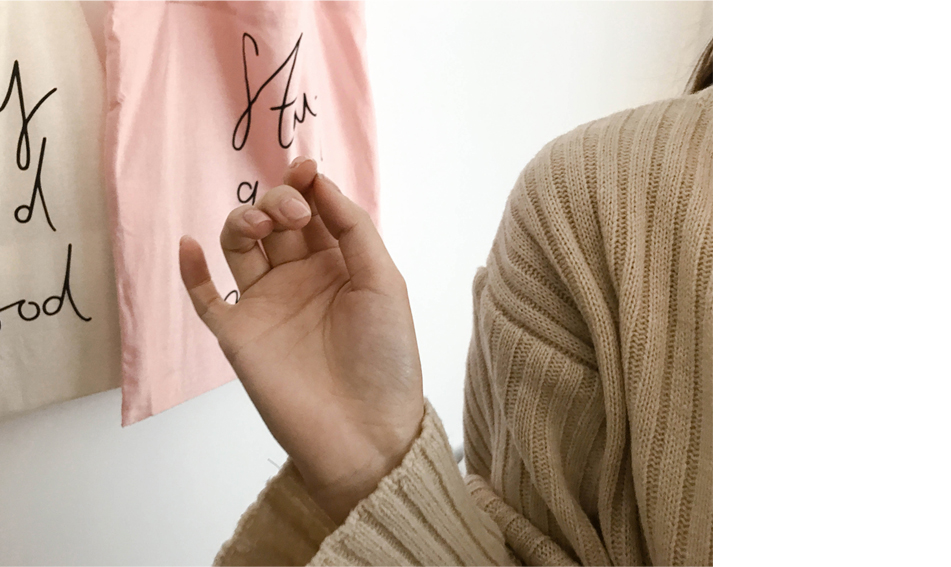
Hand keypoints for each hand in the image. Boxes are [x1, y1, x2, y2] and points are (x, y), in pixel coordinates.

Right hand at [178, 158, 423, 523]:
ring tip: (261, 224)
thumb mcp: (384, 282)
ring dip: (242, 221)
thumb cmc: (385, 357)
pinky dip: (190, 271)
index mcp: (338, 265)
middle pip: (274, 220)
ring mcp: (266, 305)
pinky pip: (205, 298)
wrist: (366, 430)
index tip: (306, 167)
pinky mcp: (238, 335)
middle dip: (280, 201)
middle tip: (294, 216)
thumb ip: (353, 229)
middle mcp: (300, 279)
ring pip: (238, 246)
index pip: (313, 210)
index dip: (306, 184)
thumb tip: (318, 182)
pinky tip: (189, 246)